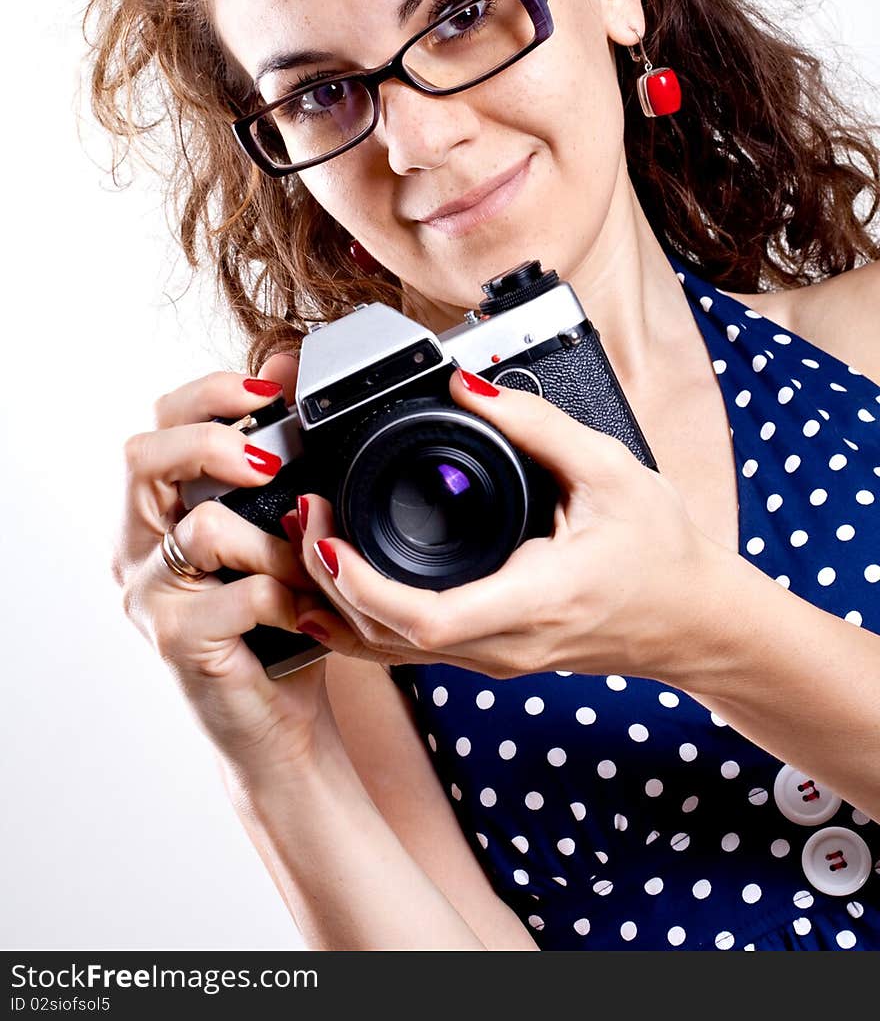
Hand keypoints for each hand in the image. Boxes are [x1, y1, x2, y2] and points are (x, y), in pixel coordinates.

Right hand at [113, 352, 341, 776]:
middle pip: (143, 457)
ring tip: (309, 566)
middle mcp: (135, 548)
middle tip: (270, 461)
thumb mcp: (276, 528)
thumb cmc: (276, 620)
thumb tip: (283, 364)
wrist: (278, 724)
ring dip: (275, 541)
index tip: (271, 390)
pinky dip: (288, 595)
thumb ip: (272, 457)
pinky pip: (242, 593)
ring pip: (201, 527)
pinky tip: (307, 614)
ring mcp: (148, 597)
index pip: (156, 423)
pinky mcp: (176, 641)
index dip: (209, 394)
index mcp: (154, 511)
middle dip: (214, 441)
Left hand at [294, 369, 726, 684]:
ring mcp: (495, 659)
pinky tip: (331, 589)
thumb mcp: (609, 471)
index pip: (428, 619)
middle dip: (330, 581)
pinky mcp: (490, 656)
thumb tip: (468, 383)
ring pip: (391, 652)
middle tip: (307, 515)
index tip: (329, 538)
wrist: (694, 619)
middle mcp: (506, 644)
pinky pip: (408, 651)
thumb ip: (536, 423)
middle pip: (389, 638)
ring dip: (338, 601)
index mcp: (536, 599)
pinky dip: (361, 622)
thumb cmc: (661, 551)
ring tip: (310, 538)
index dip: (363, 586)